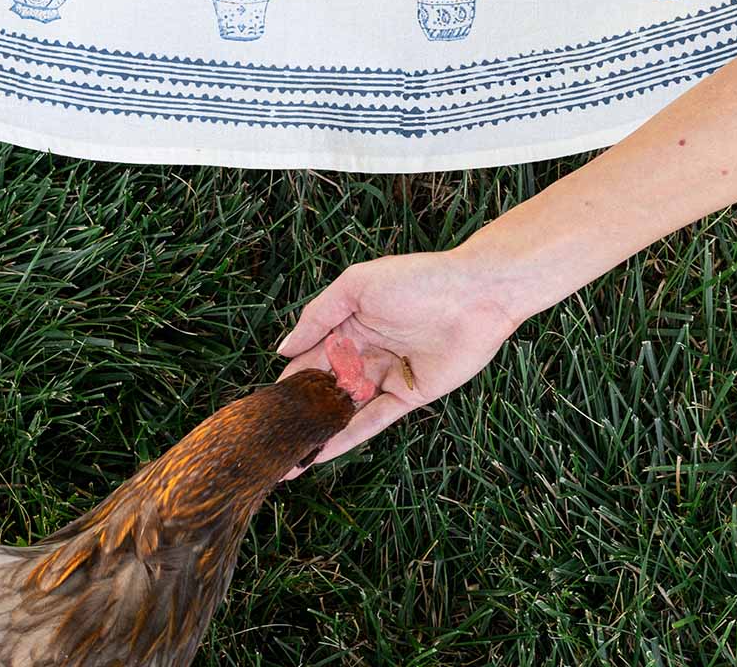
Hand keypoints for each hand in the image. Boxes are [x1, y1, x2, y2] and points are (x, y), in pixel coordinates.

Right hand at [275, 249, 518, 477]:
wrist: (475, 295)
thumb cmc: (417, 279)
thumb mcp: (356, 286)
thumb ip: (318, 317)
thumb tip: (283, 348)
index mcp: (350, 324)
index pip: (309, 355)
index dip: (287, 379)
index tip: (262, 405)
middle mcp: (365, 352)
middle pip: (324, 387)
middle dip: (299, 412)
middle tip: (268, 439)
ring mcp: (386, 376)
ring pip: (345, 409)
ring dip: (318, 432)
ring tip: (287, 457)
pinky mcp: (408, 395)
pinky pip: (373, 421)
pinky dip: (347, 438)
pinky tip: (321, 454)